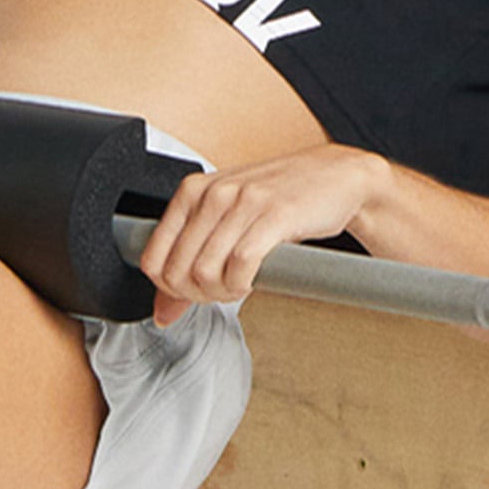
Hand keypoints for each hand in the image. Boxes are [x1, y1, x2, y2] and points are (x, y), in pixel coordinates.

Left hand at [130, 146, 389, 326]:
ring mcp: (243, 202)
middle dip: (197, 296)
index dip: (170, 289)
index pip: (152, 258)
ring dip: (222, 293)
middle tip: (221, 293)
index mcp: (192, 191)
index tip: (193, 292)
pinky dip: (242, 284)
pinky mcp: (274, 215)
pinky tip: (253, 280)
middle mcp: (213, 193)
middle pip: (179, 271)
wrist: (335, 177)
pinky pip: (241, 264)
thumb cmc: (280, 199)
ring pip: (206, 271)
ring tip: (239, 286)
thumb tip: (163, 312)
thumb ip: (190, 263)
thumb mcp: (226, 223)